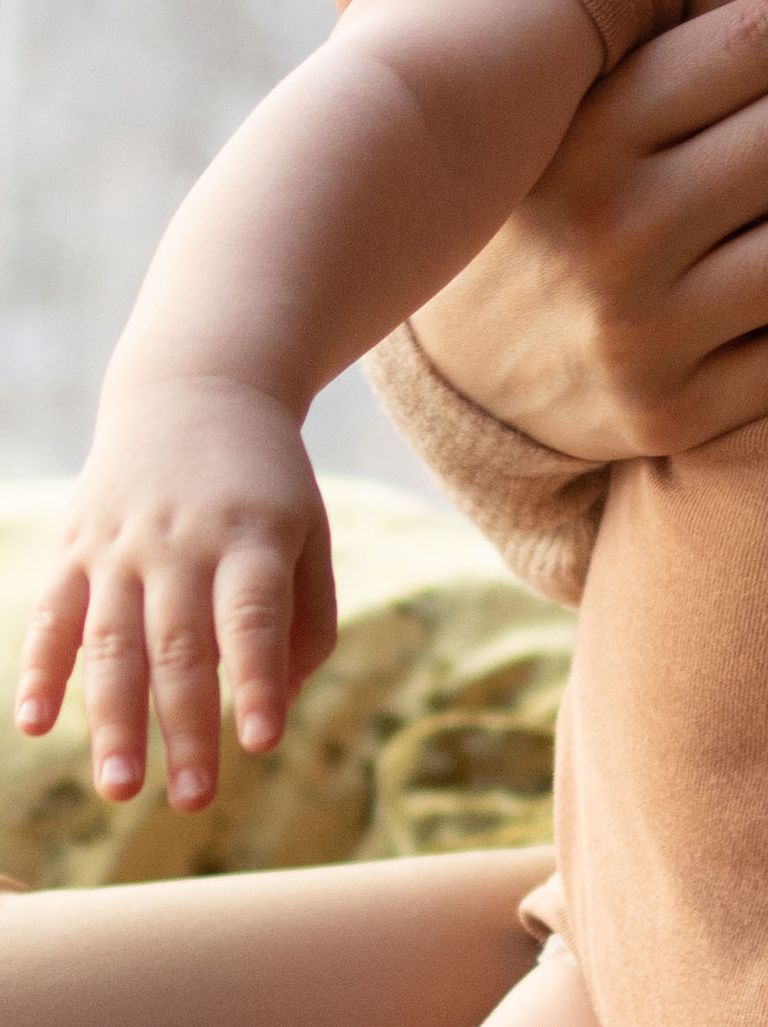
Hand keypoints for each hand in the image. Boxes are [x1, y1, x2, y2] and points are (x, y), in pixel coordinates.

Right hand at [15, 381, 334, 810]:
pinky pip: (51, 615)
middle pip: (180, 646)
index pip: (253, 618)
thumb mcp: (307, 529)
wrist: (198, 390)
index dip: (256, 680)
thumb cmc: (264, 483)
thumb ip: (305, 616)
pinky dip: (39, 670)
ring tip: (121, 790)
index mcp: (253, 535)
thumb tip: (278, 704)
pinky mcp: (76, 546)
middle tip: (193, 801)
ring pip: (111, 643)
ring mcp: (122, 544)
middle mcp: (184, 541)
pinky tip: (35, 725)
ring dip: (111, 722)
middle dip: (185, 728)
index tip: (263, 743)